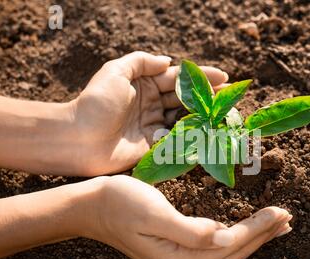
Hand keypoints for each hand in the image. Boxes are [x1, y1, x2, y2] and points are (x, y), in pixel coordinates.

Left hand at [70, 51, 228, 175]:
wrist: (78, 138)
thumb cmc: (95, 102)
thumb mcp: (116, 71)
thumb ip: (142, 62)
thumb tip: (168, 61)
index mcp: (145, 85)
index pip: (178, 79)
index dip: (201, 77)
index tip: (224, 77)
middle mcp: (152, 104)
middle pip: (186, 99)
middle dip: (208, 97)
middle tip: (231, 97)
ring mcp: (154, 125)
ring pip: (185, 118)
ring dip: (204, 116)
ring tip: (226, 114)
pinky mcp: (154, 146)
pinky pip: (177, 139)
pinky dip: (194, 136)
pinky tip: (210, 133)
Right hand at [91, 175, 292, 258]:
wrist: (90, 206)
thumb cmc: (118, 204)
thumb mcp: (154, 213)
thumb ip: (190, 230)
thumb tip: (224, 237)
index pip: (229, 245)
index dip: (257, 229)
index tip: (280, 211)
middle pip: (232, 254)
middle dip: (262, 237)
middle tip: (287, 220)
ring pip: (225, 253)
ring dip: (252, 239)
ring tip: (274, 226)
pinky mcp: (173, 251)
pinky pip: (213, 249)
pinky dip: (234, 238)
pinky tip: (241, 230)